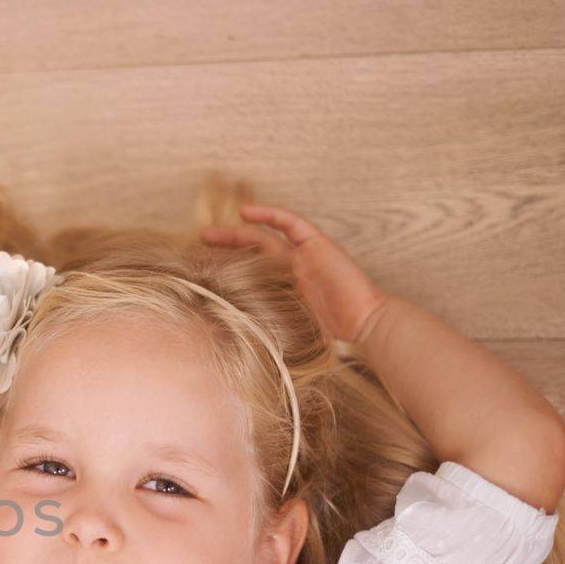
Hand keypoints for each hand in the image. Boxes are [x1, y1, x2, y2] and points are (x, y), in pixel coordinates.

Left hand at [201, 204, 389, 345]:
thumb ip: (265, 334)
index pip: (252, 275)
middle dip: (227, 248)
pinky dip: (270, 215)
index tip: (205, 273)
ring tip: (209, 234)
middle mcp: (294, 272)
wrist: (363, 326)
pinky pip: (291, 223)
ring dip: (238, 232)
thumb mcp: (289, 337)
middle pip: (254, 253)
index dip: (231, 271)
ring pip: (265, 237)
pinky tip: (245, 213)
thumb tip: (229, 350)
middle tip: (200, 246)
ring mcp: (305, 257)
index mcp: (287, 292)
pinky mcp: (317, 245)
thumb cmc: (333, 340)